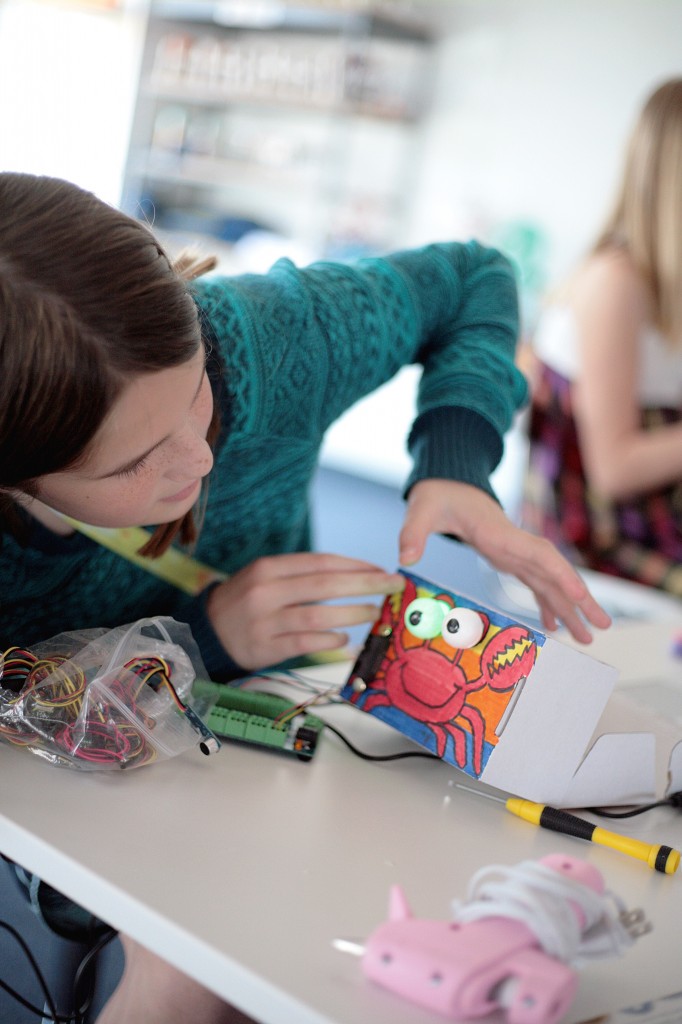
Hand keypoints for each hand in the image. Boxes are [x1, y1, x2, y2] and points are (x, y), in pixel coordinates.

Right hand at [206, 552, 404, 669]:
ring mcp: (265, 621)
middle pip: (325, 585)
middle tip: (393, 586)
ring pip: (318, 615)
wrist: (206, 632)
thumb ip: (303, 575)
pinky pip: (306, 643)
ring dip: (352, 614)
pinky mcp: (265, 648)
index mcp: (268, 568)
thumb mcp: (266, 577)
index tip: (381, 569)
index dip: (356, 565)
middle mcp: (266, 591)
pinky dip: (330, 640)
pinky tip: (345, 638)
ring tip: (374, 613)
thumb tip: (355, 575)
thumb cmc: (247, 601)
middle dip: (365, 584)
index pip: (321, 562)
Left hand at [399, 479, 611, 644]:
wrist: (447, 482)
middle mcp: (515, 545)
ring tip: (588, 637)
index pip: (540, 556)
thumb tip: (406, 555)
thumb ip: (414, 531)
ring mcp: (516, 552)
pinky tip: (555, 626)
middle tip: (603, 627)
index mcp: (500, 535)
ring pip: (550, 583)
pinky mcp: (509, 558)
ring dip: (570, 608)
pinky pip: (535, 584)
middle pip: (556, 574)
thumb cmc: (438, 494)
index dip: (562, 576)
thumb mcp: (422, 509)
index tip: (581, 596)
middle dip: (580, 600)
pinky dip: (546, 605)